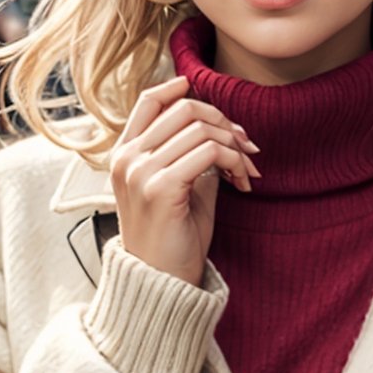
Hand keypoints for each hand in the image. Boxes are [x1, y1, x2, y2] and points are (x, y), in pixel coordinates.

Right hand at [110, 74, 260, 287]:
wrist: (162, 283)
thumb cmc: (173, 239)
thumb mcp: (179, 187)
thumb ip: (189, 154)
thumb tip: (221, 129)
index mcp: (124, 155)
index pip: (149, 100)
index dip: (183, 89)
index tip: (218, 108)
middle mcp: (127, 158)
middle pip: (183, 108)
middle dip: (224, 122)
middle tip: (247, 147)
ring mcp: (140, 171)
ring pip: (201, 128)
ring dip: (235, 146)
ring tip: (247, 172)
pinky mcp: (161, 187)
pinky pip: (210, 152)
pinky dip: (235, 162)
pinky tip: (242, 183)